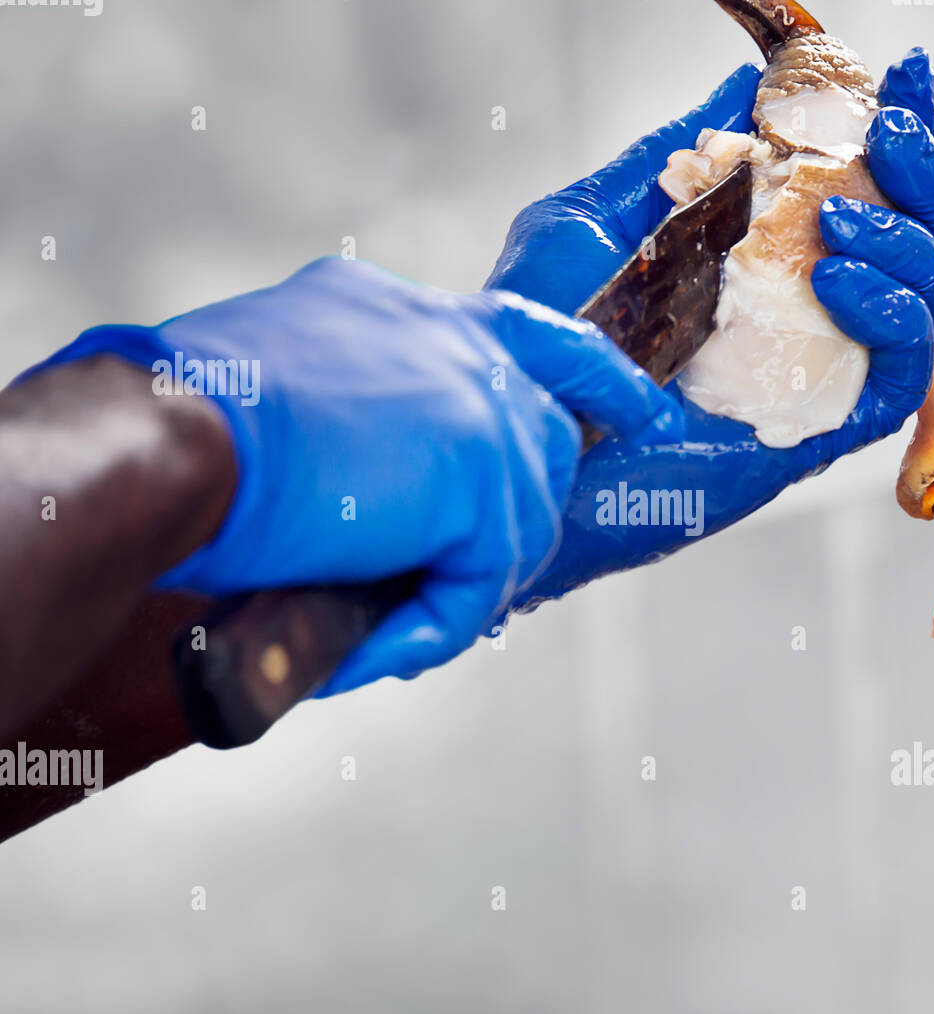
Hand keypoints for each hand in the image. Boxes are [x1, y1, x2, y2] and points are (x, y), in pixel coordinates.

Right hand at [27, 257, 683, 691]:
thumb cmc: (182, 422)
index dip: (593, 377)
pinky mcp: (477, 479)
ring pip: (516, 522)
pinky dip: (424, 629)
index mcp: (407, 315)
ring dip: (456, 586)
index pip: (527, 336)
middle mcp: (456, 344)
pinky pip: (480, 582)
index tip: (641, 411)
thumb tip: (376, 486)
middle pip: (543, 438)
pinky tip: (367, 651)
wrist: (164, 438)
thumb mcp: (286, 391)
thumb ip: (355, 418)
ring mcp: (476, 406)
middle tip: (455, 578)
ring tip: (385, 625)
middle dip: (511, 516)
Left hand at [486, 50, 933, 609]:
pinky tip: (836, 277)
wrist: (519, 430)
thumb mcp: (602, 219)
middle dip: (931, 180)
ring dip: (911, 243)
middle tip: (892, 130)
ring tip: (839, 216)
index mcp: (766, 270)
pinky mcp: (816, 435)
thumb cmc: (543, 339)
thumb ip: (679, 156)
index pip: (873, 202)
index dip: (909, 139)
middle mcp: (805, 323)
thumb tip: (740, 87)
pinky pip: (902, 380)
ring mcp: (815, 380)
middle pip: (929, 251)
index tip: (907, 77)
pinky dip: (893, 317)